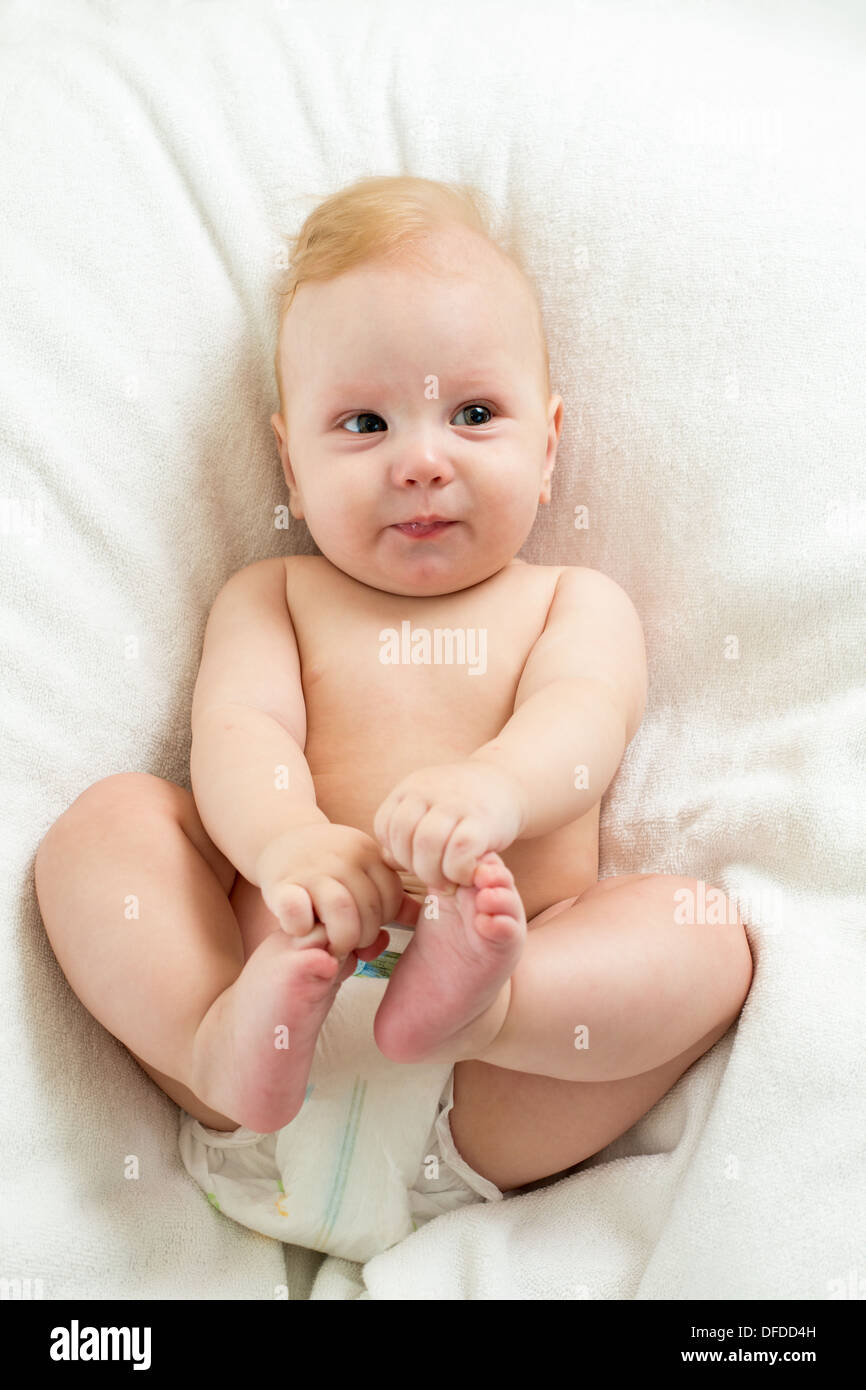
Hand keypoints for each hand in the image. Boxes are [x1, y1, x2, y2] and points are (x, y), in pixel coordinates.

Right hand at [255, 822, 416, 960]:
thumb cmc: (329, 865)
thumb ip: (390, 895)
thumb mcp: (363, 870)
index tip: (368, 923)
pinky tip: (302, 930)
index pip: (392, 896)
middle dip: (363, 935)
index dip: (384, 918)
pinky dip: (301, 927)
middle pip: (369, 908)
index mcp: (367, 852)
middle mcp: (341, 857)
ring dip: (340, 938)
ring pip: (340, 910)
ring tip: (333, 944)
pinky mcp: (281, 884)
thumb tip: (424, 916)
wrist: (280, 837)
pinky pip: (297, 911)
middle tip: (351, 942)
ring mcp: (310, 870)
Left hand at [372, 760, 525, 890]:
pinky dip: (458, 871)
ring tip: (448, 880)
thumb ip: (406, 832)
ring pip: (427, 844)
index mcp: (411, 787)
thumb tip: (387, 859)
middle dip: (413, 865)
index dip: (395, 850)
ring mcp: (456, 803)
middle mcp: (430, 790)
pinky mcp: (483, 820)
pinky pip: (459, 851)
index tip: (416, 859)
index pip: (385, 825)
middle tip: (433, 876)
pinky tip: (467, 874)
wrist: (509, 781)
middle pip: (402, 836)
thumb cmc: (463, 804)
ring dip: (434, 872)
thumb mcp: (428, 808)